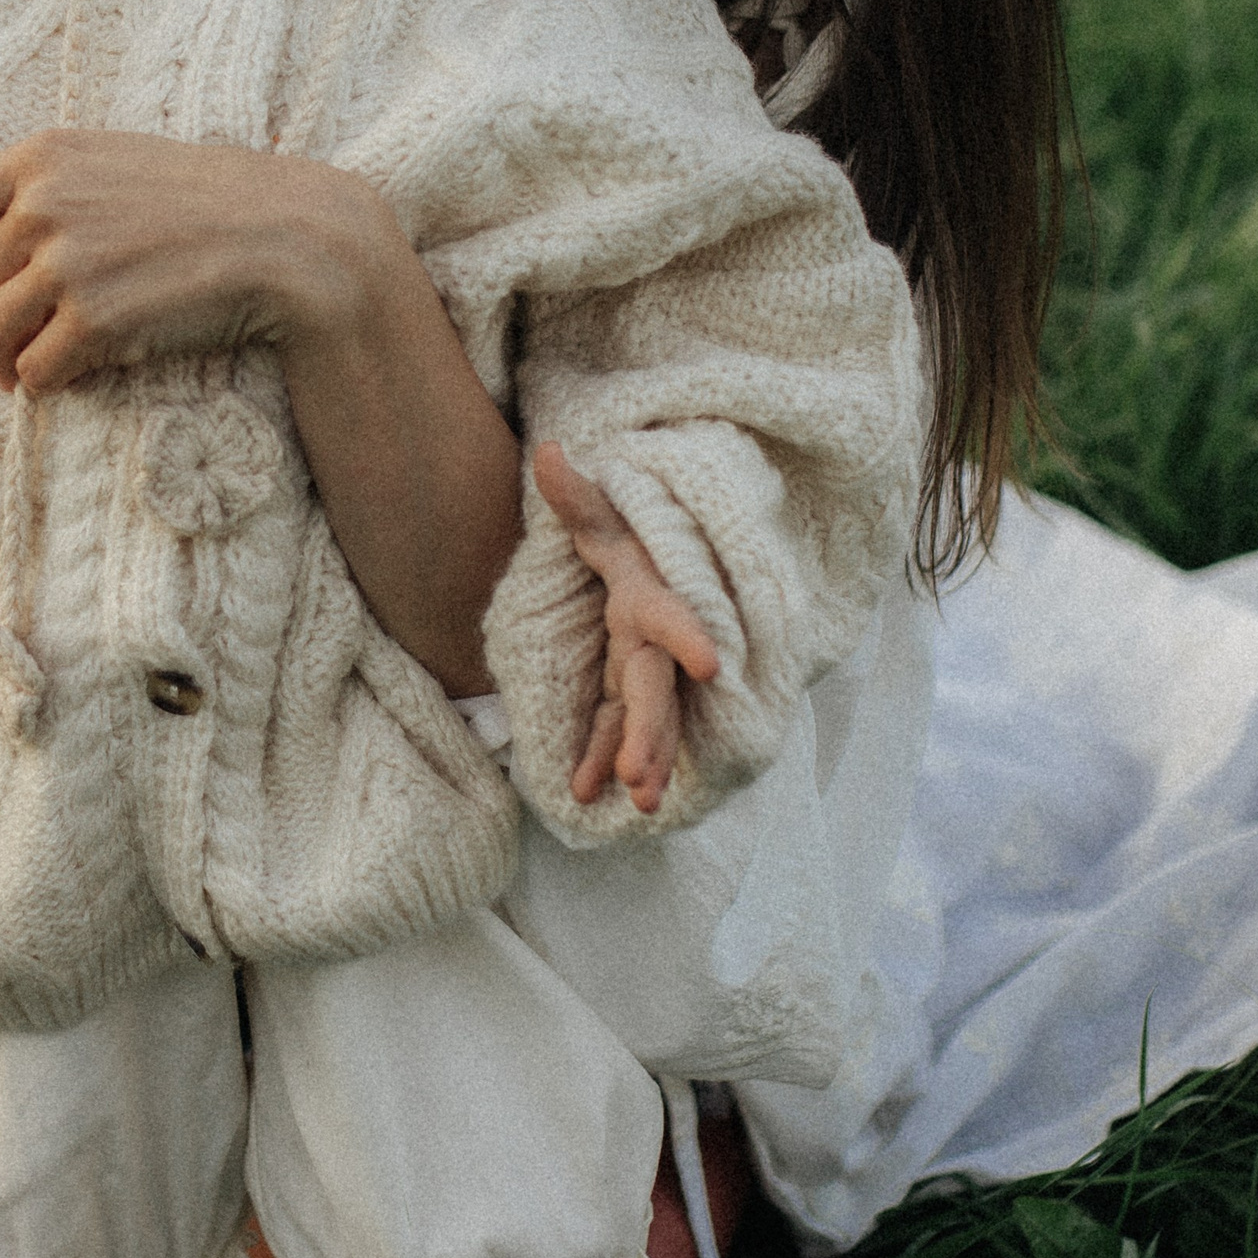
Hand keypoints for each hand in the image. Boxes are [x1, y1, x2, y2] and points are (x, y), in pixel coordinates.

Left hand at [0, 131, 376, 392]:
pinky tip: (70, 379)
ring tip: (28, 370)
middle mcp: (44, 203)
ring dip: (3, 363)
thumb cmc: (206, 204)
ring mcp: (69, 261)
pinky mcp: (97, 318)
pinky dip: (42, 386)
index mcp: (42, 156)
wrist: (286, 238)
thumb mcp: (115, 168)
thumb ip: (43, 202)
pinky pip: (36, 372)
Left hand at [531, 442, 720, 814]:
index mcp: (648, 595)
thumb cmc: (627, 532)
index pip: (671, 615)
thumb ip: (575, 494)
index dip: (688, 637)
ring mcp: (650, 666)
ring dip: (642, 760)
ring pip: (648, 719)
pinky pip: (625, 725)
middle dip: (652, 734)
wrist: (658, 552)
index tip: (709, 665)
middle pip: (656, 689)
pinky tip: (589, 792)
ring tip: (634, 805)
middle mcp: (656, 637)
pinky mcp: (637, 686)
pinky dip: (613, 756)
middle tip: (642, 783)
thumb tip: (548, 452)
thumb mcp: (602, 514)